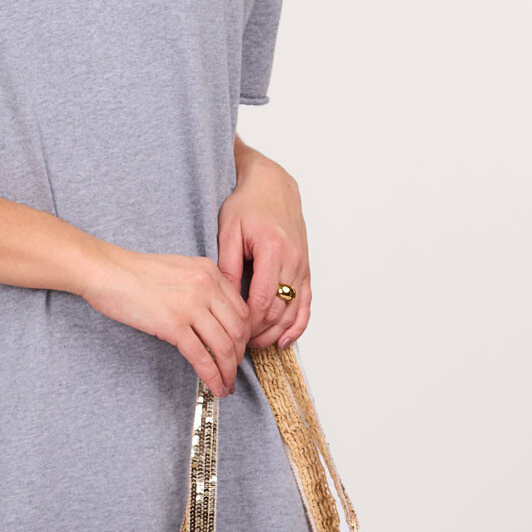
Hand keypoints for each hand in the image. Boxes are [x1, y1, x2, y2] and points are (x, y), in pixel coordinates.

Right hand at [79, 245, 250, 395]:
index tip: (238, 348)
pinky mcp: (173, 325)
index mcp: (209, 271)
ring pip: (224, 346)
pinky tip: (215, 386)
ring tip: (227, 384)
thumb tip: (211, 316)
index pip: (241, 309)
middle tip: (233, 369)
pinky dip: (212, 376)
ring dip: (229, 371)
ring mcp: (191, 306)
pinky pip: (202, 356)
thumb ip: (199, 286)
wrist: (107, 272)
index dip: (244, 335)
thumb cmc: (134, 272)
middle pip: (238, 330)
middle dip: (239, 355)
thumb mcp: (178, 269)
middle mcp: (206, 286)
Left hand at [218, 143, 310, 348]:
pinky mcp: (306, 269)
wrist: (273, 186)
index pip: (261, 300)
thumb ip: (227, 267)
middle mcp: (293, 260)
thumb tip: (224, 299)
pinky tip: (285, 340)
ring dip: (277, 332)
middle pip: (279, 310)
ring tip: (257, 346)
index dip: (247, 323)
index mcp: (272, 251)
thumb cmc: (247, 205)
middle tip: (239, 345)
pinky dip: (298, 325)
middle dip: (259, 332)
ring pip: (294, 311)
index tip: (232, 334)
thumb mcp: (228, 232)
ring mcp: (302, 266)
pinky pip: (307, 303)